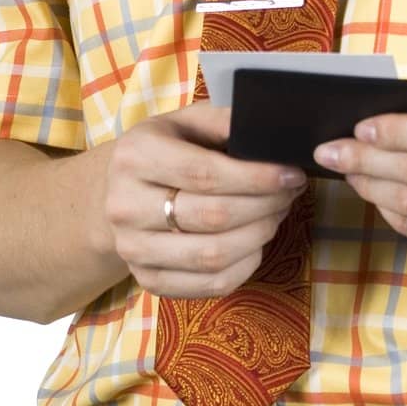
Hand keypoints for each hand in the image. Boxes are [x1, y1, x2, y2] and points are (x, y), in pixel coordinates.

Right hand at [104, 102, 308, 297]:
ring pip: (213, 255)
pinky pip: (211, 284)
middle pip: (213, 217)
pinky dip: (245, 265)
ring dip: (259, 236)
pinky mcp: (148, 281)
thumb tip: (270, 128)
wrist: (115, 193)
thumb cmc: (163, 150)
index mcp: (136, 157)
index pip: (206, 174)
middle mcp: (125, 206)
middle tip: (290, 193)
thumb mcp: (184, 122)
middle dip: (265, 206)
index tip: (292, 175)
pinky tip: (257, 242)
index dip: (257, 178)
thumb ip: (224, 121)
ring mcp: (133, 249)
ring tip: (276, 214)